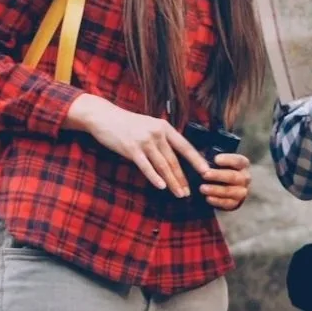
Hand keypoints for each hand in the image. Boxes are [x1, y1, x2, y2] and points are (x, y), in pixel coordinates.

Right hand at [63, 95, 207, 197]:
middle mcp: (157, 133)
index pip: (185, 146)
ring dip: (172, 182)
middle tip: (190, 192)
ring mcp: (144, 141)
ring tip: (180, 194)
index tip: (207, 171)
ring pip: (163, 166)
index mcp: (164, 127)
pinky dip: (155, 177)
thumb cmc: (127, 124)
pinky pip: (146, 166)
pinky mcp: (131, 149)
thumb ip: (162, 138)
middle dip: (183, 178)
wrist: (104, 117)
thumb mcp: (149, 125)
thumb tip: (175, 155)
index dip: (197, 160)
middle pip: (174, 160)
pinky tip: (162, 187)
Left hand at [199, 154, 251, 210]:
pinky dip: (217, 201)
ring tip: (202, 188)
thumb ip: (204, 158)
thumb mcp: (212, 160)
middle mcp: (245, 178)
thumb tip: (200, 164)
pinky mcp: (235, 203)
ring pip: (230, 191)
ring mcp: (242, 192)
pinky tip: (207, 198)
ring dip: (215, 189)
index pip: (238, 161)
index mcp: (242, 164)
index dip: (228, 160)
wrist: (221, 186)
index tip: (215, 159)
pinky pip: (227, 203)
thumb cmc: (216, 168)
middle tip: (205, 174)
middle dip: (218, 175)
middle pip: (233, 176)